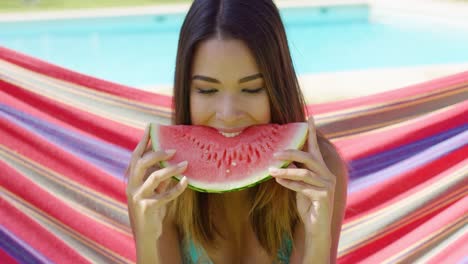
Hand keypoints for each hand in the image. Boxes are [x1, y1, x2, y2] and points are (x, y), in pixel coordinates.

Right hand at [125, 124, 188, 238]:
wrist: (147, 234)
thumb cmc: (152, 208)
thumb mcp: (154, 189)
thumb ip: (158, 176)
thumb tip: (170, 159)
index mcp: (133, 178)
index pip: (136, 155)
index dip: (143, 141)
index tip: (151, 126)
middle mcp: (132, 185)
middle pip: (141, 162)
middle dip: (157, 153)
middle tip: (174, 150)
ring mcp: (138, 197)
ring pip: (154, 177)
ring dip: (172, 169)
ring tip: (186, 164)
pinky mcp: (147, 207)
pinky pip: (164, 195)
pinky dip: (177, 188)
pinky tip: (186, 182)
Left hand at [269, 117, 335, 234]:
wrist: (317, 227)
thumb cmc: (308, 205)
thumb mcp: (299, 185)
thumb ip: (295, 172)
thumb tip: (283, 159)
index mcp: (322, 169)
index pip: (316, 148)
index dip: (312, 133)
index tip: (310, 117)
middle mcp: (328, 175)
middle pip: (309, 157)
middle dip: (291, 153)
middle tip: (274, 153)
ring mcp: (327, 186)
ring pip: (304, 173)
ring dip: (286, 171)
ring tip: (270, 170)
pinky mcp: (323, 197)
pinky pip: (303, 187)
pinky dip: (290, 184)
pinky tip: (279, 182)